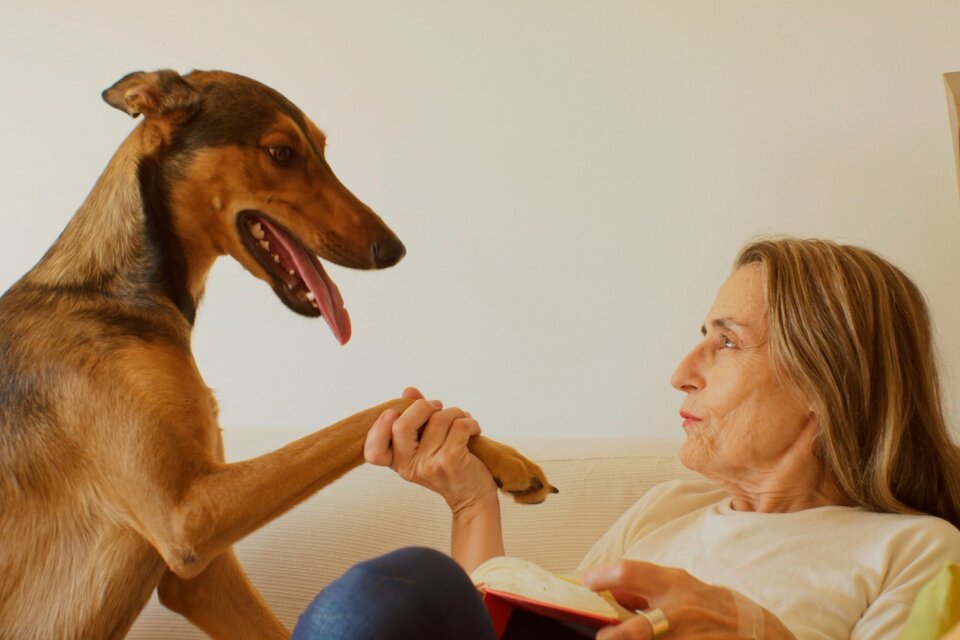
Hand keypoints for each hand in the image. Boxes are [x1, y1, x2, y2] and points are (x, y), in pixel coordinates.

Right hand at [364, 388, 497, 513]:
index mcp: (399, 463)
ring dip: (455, 413)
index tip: (393, 414)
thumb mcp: (427, 445)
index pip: (373, 452)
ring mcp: (430, 464)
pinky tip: (473, 431)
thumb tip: (408, 392)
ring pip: (438, 419)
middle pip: (401, 426)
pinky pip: (459, 426)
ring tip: (462, 420)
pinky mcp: (451, 461)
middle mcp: (410, 466)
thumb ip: (416, 418)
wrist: (474, 498)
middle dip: (423, 406)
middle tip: (438, 407)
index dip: (378, 428)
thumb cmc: (451, 467)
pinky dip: (470, 422)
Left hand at [581, 560, 795, 638]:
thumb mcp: (681, 587)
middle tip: (601, 638)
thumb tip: (608, 593)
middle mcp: (681, 612)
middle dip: (615, 638)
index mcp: (673, 584)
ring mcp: (691, 638)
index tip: (584, 584)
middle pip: (639, 629)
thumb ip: (645, 589)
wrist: (759, 631)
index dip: (601, 577)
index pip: (629, 573)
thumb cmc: (710, 606)